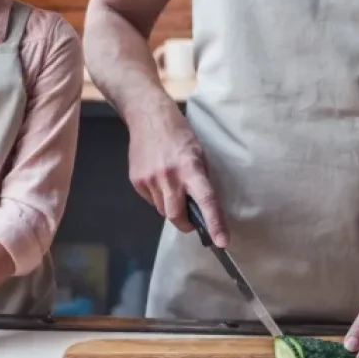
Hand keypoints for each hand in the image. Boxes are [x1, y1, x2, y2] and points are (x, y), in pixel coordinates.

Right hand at [128, 118, 228, 246]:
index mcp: (190, 168)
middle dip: (185, 223)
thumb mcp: (199, 152)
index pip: (205, 201)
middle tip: (191, 219)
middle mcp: (169, 176)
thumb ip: (201, 179)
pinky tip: (158, 178)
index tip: (222, 242)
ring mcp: (150, 179)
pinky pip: (150, 200)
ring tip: (171, 184)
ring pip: (162, 210)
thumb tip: (202, 205)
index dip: (214, 224)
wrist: (147, 115)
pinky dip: (157, 196)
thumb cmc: (178, 132)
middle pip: (176, 217)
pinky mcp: (136, 181)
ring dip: (170, 206)